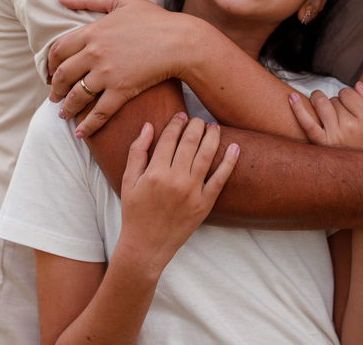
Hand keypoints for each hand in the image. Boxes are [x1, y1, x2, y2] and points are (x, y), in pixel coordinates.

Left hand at [48, 0, 195, 137]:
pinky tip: (80, 132)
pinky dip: (87, 125)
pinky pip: (98, 112)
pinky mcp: (122, 90)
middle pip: (63, 74)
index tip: (51, 72)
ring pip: (76, 95)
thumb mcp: (121, 0)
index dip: (50, 63)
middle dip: (55, 88)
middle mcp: (95, 53)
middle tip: (54, 96)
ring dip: (66, 107)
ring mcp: (107, 73)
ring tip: (64, 113)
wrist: (181, 41)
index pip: (58, 50)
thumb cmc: (155, 19)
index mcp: (92, 31)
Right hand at [117, 114, 238, 273]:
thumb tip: (148, 126)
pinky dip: (229, 162)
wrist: (146, 246)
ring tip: (214, 127)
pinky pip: (220, 179)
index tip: (182, 116)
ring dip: (213, 137)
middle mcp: (175, 180)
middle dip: (196, 126)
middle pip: (190, 142)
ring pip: (207, 155)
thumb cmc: (135, 213)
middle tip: (199, 120)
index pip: (170, 138)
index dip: (177, 123)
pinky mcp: (204, 204)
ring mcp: (192, 192)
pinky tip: (234, 147)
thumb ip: (137, 152)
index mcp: (155, 172)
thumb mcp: (128, 181)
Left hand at [289, 81, 362, 152]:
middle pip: (334, 99)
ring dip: (319, 101)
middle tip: (341, 116)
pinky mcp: (321, 144)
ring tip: (322, 107)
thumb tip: (358, 84)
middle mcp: (351, 126)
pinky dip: (298, 109)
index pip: (348, 92)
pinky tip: (292, 97)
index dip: (347, 97)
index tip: (349, 106)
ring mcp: (335, 135)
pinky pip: (306, 123)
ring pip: (321, 104)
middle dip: (336, 103)